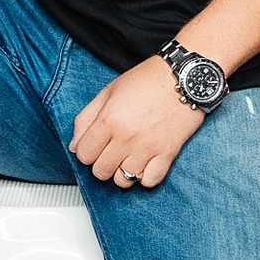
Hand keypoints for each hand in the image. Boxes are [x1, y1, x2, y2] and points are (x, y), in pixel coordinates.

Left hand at [69, 57, 206, 188]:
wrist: (183, 78)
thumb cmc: (147, 81)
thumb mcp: (108, 92)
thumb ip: (86, 119)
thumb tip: (75, 146)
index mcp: (109, 120)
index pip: (84, 155)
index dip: (86, 152)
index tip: (94, 147)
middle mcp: (127, 137)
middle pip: (101, 171)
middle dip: (102, 164)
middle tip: (110, 152)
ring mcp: (147, 148)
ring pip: (123, 181)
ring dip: (122, 172)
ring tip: (127, 158)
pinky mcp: (167, 154)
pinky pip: (149, 181)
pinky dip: (145, 177)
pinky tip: (144, 163)